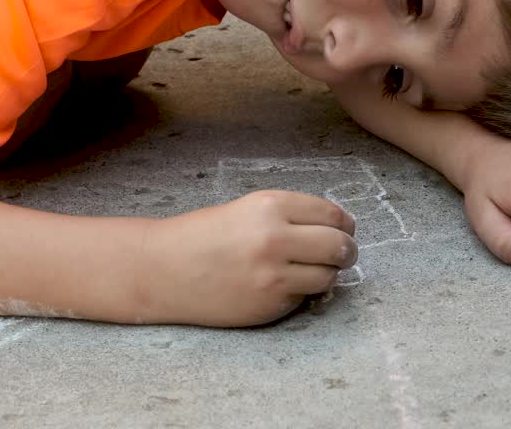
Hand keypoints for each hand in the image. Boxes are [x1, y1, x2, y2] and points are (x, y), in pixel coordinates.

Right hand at [145, 190, 357, 326]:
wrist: (164, 269)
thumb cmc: (203, 235)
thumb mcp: (247, 209)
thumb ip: (289, 216)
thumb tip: (334, 228)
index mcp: (270, 206)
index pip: (332, 214)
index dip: (344, 224)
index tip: (344, 229)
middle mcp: (276, 238)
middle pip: (340, 245)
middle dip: (346, 250)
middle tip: (342, 253)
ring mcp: (274, 275)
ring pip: (329, 276)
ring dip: (326, 274)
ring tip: (310, 270)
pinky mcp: (269, 304)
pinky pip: (304, 297)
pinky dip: (301, 292)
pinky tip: (279, 285)